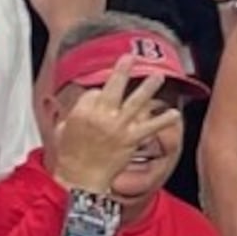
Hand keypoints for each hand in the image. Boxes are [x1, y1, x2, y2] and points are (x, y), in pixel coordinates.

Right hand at [49, 69, 178, 191]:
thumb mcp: (62, 128)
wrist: (80, 178)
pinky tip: (174, 113)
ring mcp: (118, 127)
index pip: (95, 92)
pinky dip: (163, 120)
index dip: (99, 93)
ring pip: (135, 101)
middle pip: (114, 87)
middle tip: (131, 57)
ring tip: (158, 76)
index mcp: (82, 111)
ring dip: (148, 87)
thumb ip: (71, 112)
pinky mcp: (131, 139)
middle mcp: (101, 115)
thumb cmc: (69, 156)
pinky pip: (150, 126)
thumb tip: (76, 101)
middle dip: (123, 70)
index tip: (102, 96)